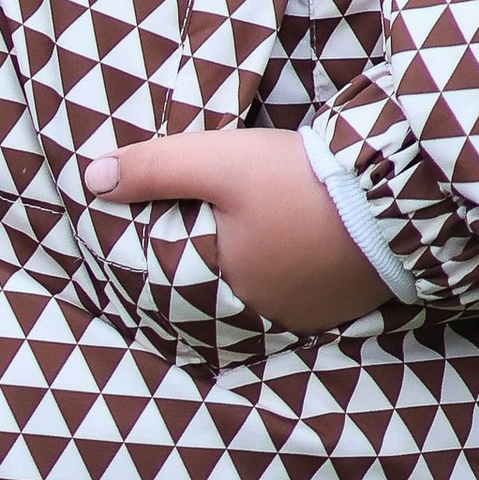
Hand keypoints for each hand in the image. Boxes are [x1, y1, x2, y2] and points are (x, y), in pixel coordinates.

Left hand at [83, 127, 392, 333]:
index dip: (160, 250)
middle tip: (196, 224)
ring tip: (238, 231)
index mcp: (223, 291)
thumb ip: (152, 169)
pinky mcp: (337, 305)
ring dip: (243, 269)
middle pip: (216, 289)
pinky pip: (292, 294)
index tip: (150, 224)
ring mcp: (303, 316)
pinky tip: (284, 244)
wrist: (389, 200)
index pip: (172, 280)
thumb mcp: (216, 162)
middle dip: (202, 262)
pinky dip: (281, 273)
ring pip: (255, 294)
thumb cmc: (295, 183)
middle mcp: (260, 317)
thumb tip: (89, 180)